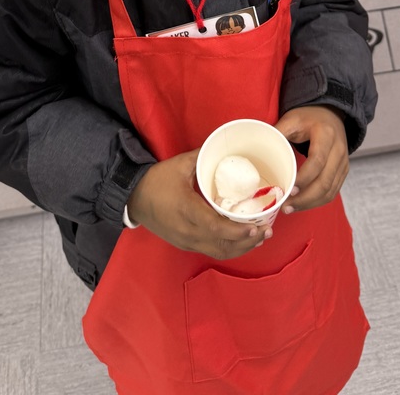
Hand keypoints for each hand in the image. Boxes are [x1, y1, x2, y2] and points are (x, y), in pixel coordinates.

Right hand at [126, 149, 271, 258]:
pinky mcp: (184, 245)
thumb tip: (224, 146)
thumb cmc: (157, 180)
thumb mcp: (180, 164)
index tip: (257, 226)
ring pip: (218, 252)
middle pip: (222, 246)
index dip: (239, 232)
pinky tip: (240, 241)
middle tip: (266, 230)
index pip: (217, 229)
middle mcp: (188, 232)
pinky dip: (228, 249)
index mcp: (187, 210)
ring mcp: (186, 241)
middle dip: (247, 242)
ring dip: (240, 249)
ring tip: (259, 237)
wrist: (133, 198)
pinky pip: (211, 251)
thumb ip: (203, 156)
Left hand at [275, 106, 348, 212]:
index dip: (304, 179)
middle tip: (286, 205)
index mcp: (326, 135)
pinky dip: (318, 200)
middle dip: (305, 198)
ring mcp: (343, 162)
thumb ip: (277, 132)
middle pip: (325, 181)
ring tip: (291, 208)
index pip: (317, 161)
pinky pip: (333, 191)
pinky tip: (303, 203)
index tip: (288, 189)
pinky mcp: (343, 171)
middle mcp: (339, 150)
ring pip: (330, 190)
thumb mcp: (291, 119)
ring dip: (310, 203)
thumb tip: (256, 147)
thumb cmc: (308, 117)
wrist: (329, 114)